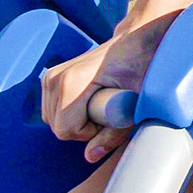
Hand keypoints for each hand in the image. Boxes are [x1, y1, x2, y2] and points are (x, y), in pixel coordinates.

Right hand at [41, 15, 175, 161]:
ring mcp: (50, 77)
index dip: (90, 133)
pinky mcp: (50, 78)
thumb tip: (91, 156)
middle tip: (111, 108)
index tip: (112, 116)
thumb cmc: (143, 64)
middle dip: (85, 128)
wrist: (138, 37)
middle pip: (59, 128)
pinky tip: (92, 99)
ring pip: (55, 122)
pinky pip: (54, 112)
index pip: (65, 131)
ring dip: (79, 121)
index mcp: (71, 82)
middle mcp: (54, 78)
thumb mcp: (136, 102)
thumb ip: (114, 133)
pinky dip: (72, 113)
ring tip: (104, 101)